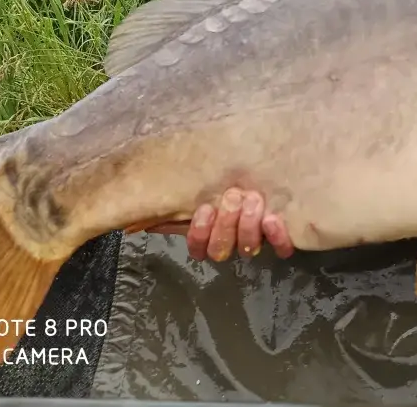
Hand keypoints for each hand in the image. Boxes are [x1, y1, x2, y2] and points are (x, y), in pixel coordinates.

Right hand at [143, 187, 293, 260]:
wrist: (272, 166)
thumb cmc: (227, 178)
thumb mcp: (197, 188)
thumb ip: (172, 204)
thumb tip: (135, 221)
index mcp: (210, 231)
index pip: (198, 247)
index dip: (200, 234)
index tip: (205, 209)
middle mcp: (231, 240)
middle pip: (221, 249)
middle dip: (225, 224)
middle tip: (232, 196)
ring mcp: (256, 239)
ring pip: (247, 248)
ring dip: (248, 225)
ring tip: (253, 200)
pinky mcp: (280, 237)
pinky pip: (280, 249)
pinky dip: (277, 238)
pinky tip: (273, 219)